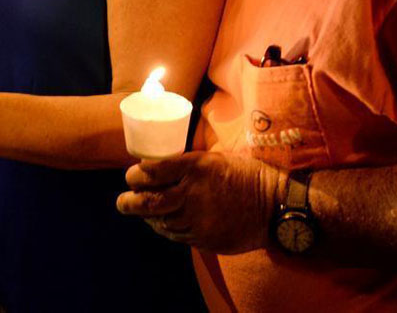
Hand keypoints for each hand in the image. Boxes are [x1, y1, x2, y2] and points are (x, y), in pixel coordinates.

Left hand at [116, 151, 281, 253]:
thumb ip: (189, 165)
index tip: (131, 176)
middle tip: (121, 201)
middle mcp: (193, 192)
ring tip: (145, 212)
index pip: (152, 171)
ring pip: (160, 221)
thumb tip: (160, 169)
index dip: (135, 175)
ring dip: (149, 217)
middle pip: (148, 201)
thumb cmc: (247, 175)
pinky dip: (167, 228)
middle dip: (128, 202)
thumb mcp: (217, 159)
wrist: (275, 205)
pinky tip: (166, 222)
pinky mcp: (204, 238)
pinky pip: (177, 235)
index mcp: (196, 167)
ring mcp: (198, 218)